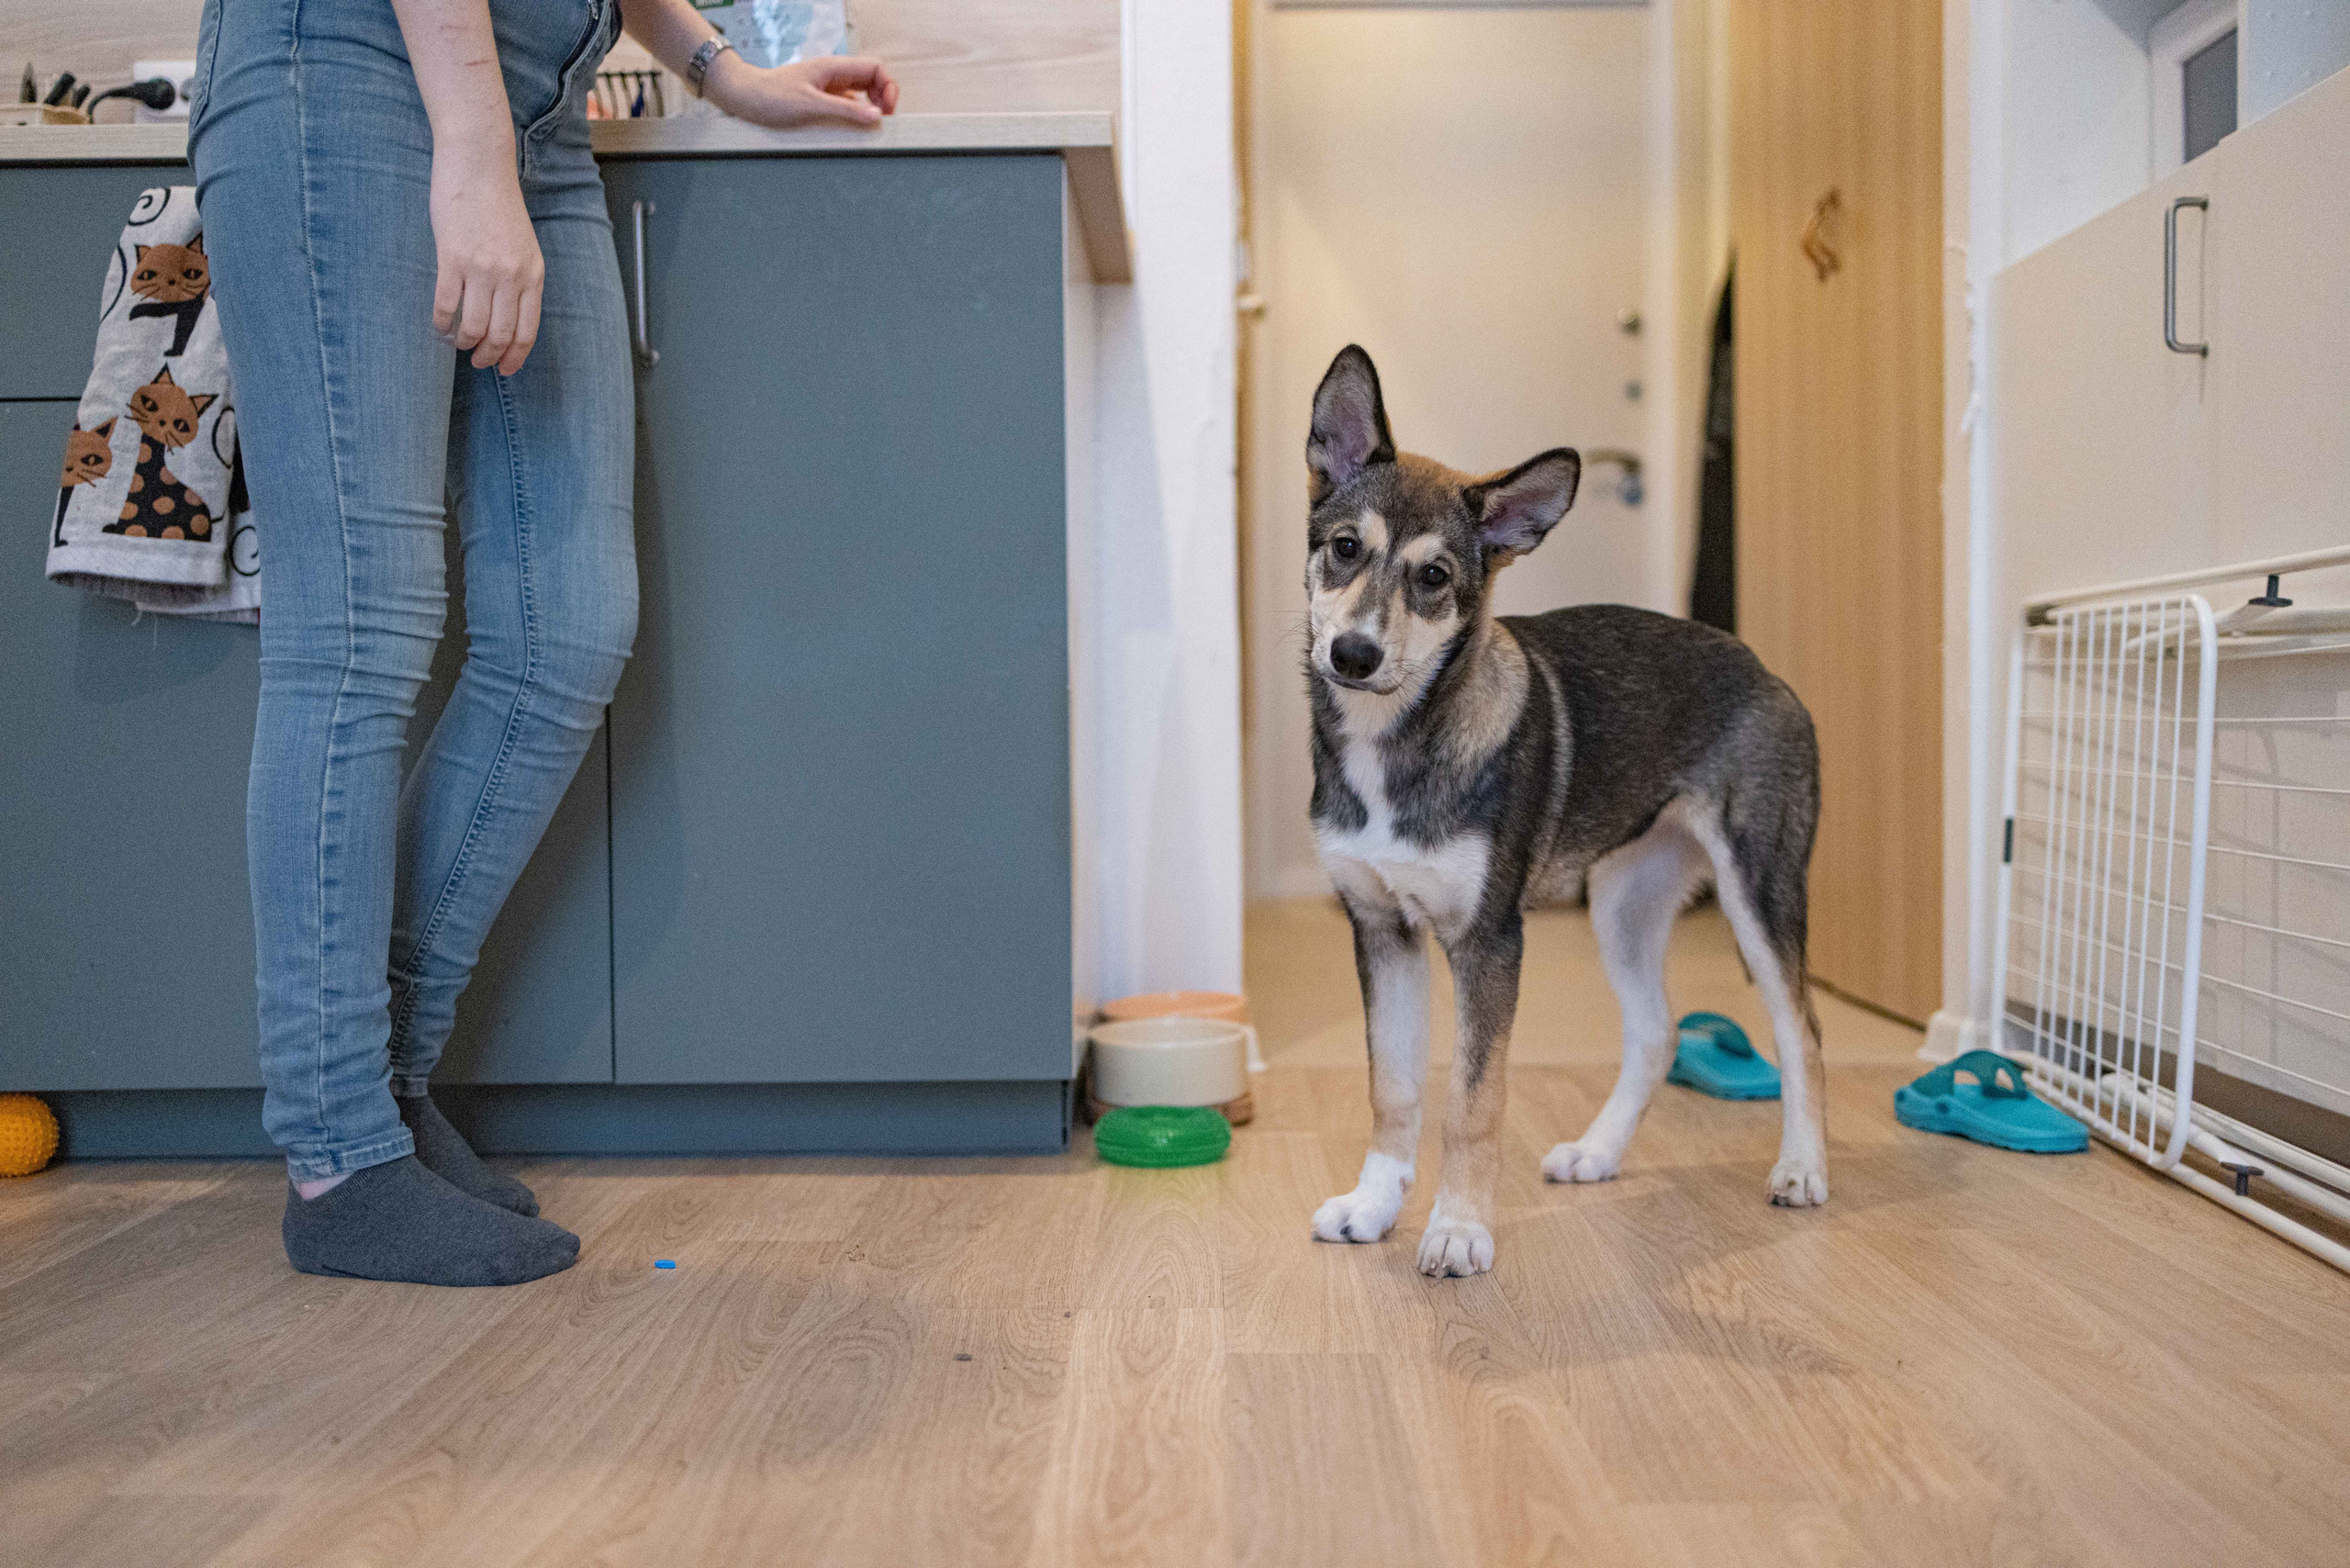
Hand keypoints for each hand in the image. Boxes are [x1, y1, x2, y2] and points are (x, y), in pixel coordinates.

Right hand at [428, 141, 544, 375]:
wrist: (479, 165)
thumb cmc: (498, 204)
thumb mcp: (523, 244)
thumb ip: (520, 278)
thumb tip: (509, 314)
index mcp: (533, 275)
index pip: (527, 331)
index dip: (515, 357)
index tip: (505, 370)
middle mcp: (511, 276)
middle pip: (501, 335)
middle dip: (489, 357)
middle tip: (478, 361)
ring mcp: (481, 269)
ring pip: (473, 327)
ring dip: (464, 343)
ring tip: (457, 343)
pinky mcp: (451, 258)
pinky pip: (445, 305)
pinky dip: (441, 323)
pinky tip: (439, 326)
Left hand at [707, 53, 898, 128]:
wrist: (742, 97)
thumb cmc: (771, 97)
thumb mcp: (811, 105)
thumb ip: (846, 109)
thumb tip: (877, 116)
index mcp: (833, 67)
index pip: (875, 67)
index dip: (889, 86)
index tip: (887, 110)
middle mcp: (833, 74)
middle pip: (872, 78)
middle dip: (883, 97)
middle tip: (881, 121)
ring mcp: (826, 86)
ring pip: (861, 91)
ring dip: (870, 106)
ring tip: (870, 126)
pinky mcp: (819, 99)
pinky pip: (846, 103)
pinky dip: (855, 114)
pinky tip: (852, 129)